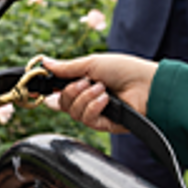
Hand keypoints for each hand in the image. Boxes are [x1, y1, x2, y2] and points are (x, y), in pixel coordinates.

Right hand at [41, 53, 158, 132]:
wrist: (147, 85)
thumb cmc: (124, 70)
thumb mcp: (91, 63)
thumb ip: (67, 67)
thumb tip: (45, 62)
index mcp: (83, 84)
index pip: (59, 91)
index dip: (49, 91)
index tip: (40, 87)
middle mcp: (87, 99)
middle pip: (63, 103)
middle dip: (71, 91)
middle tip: (86, 82)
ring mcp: (95, 113)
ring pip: (73, 112)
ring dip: (86, 98)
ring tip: (102, 88)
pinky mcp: (104, 124)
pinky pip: (87, 119)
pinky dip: (94, 106)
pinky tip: (106, 100)